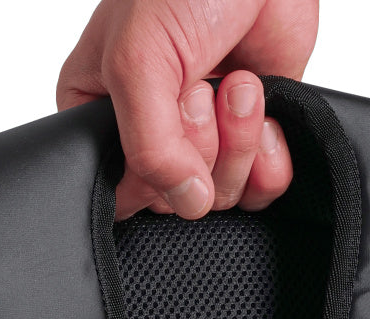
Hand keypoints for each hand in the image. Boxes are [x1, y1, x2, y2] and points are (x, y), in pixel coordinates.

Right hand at [58, 0, 317, 219]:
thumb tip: (186, 204)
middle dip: (200, 146)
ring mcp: (204, 139)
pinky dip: (270, 156)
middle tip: (201, 87)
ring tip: (236, 83)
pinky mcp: (251, 138)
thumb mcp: (138, 62)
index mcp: (100, 113)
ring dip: (238, 140)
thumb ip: (149, 147)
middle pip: (176, 199)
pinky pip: (262, 189)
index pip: (120, 192)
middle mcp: (151, 133)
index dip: (149, 176)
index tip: (163, 120)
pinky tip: (265, 110)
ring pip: (221, 195)